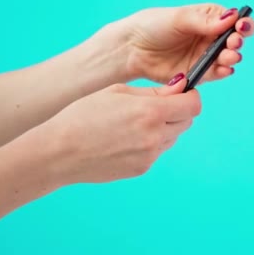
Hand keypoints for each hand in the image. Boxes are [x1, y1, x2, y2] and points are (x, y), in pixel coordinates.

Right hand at [41, 73, 198, 183]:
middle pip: (187, 121)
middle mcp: (156, 136)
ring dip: (164, 127)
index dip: (190, 97)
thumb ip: (155, 91)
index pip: (193, 105)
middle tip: (155, 106)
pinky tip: (126, 139)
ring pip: (173, 137)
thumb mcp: (119, 92)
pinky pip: (158, 151)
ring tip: (134, 123)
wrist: (60, 152)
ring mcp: (150, 155)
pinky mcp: (143, 168)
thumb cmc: (84, 115)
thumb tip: (182, 86)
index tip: (181, 93)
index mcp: (151, 112)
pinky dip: (150, 143)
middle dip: (178, 111)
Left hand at [106, 3, 253, 83]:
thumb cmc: (153, 26)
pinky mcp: (199, 72)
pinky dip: (223, 72)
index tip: (242, 27)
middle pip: (235, 40)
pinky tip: (224, 70)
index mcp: (210, 18)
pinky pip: (216, 73)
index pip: (234, 20)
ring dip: (232, 58)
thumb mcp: (179, 19)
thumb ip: (205, 21)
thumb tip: (232, 17)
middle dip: (238, 42)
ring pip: (228, 58)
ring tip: (229, 57)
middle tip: (233, 43)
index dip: (243, 24)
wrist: (132, 49)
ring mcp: (206, 56)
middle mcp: (211, 37)